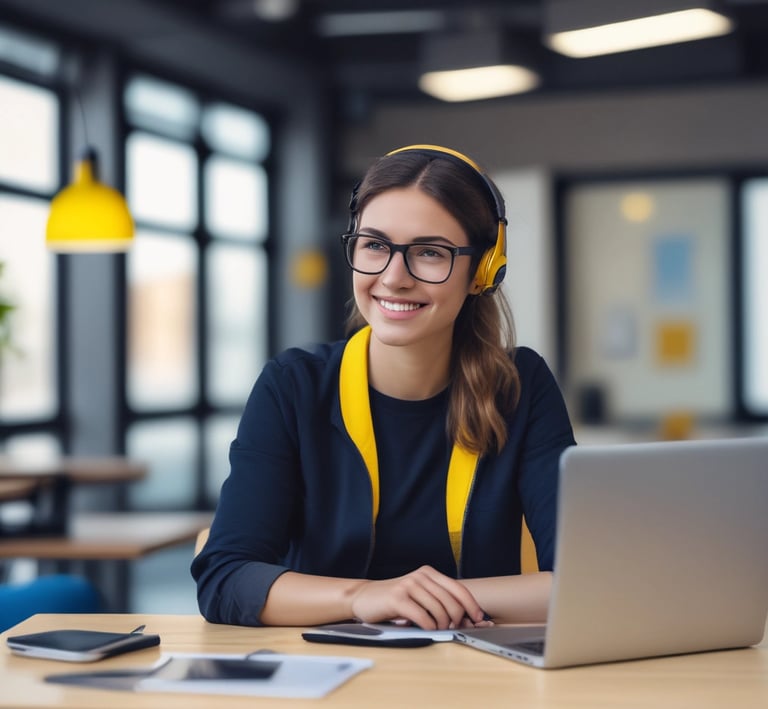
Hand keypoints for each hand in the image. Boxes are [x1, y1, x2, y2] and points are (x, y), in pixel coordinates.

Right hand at [349, 565, 486, 629]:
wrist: (364, 597)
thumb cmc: (395, 600)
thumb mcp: (419, 595)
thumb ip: (439, 601)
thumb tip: (466, 619)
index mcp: (429, 573)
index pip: (459, 588)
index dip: (472, 605)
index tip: (478, 619)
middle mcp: (421, 576)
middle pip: (452, 602)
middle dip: (457, 620)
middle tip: (452, 629)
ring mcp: (409, 585)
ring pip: (439, 610)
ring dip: (442, 626)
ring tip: (436, 629)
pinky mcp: (398, 598)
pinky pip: (423, 617)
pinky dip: (428, 627)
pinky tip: (425, 628)